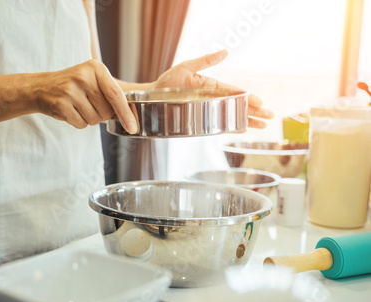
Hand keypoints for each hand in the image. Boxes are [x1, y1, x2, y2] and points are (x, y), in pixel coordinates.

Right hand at [35, 59, 137, 133]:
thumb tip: (131, 119)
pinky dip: (77, 122)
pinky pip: (80, 124)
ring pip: (94, 120)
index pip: (116, 94)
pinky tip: (69, 111)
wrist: (40, 87)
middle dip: (101, 115)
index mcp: (96, 68)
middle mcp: (83, 76)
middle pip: (106, 111)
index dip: (126, 114)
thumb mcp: (92, 81)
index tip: (133, 127)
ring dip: (88, 119)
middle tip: (88, 104)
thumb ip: (111, 95)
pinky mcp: (60, 103)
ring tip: (77, 107)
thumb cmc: (73, 86)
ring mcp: (70, 89)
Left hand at [153, 50, 273, 128]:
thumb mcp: (187, 67)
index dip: (248, 98)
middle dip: (253, 112)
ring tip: (262, 126)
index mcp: (211, 86)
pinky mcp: (199, 121)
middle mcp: (212, 99)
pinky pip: (218, 126)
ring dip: (247, 121)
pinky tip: (242, 130)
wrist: (151, 96)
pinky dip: (230, 128)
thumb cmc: (167, 81)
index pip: (234, 93)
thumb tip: (225, 51)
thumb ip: (206, 61)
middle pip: (237, 106)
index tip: (260, 103)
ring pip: (231, 117)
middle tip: (270, 117)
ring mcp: (207, 111)